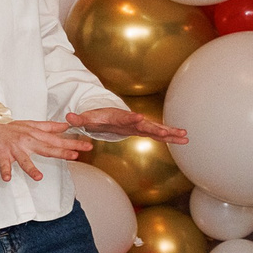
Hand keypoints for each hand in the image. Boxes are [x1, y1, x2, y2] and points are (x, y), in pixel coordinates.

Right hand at [0, 118, 93, 182]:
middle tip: (76, 156)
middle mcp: (26, 141)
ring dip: (30, 169)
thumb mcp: (29, 124)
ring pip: (24, 160)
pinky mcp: (1, 155)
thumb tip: (66, 126)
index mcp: (34, 135)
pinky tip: (7, 178)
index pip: (56, 140)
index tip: (86, 146)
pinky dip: (5, 171)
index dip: (72, 143)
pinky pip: (4, 165)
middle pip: (46, 148)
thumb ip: (48, 126)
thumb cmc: (8, 128)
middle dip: (61, 152)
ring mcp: (14, 149)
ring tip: (38, 177)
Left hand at [66, 107, 187, 143]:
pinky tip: (184, 139)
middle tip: (168, 132)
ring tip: (184, 135)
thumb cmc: (96, 117)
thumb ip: (78, 119)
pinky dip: (171, 136)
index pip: (124, 117)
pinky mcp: (144, 130)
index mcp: (118, 117)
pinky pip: (159, 134)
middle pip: (146, 124)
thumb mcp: (86, 119)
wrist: (106, 114)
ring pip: (156, 129)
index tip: (139, 117)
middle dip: (157, 128)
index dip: (131, 118)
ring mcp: (140, 125)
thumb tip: (68, 118)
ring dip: (170, 132)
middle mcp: (132, 120)